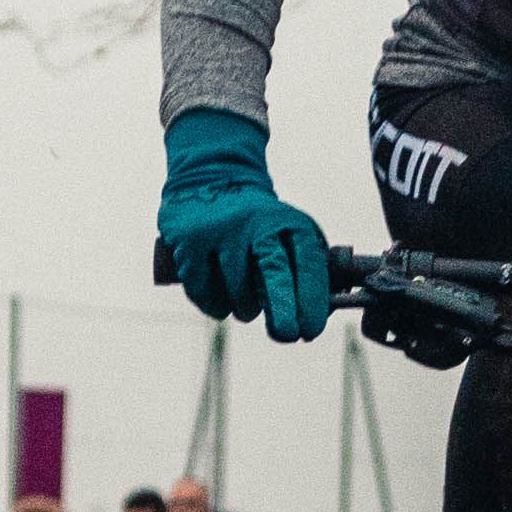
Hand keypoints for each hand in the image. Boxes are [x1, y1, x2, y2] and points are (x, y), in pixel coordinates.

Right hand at [153, 108, 333, 345]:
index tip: (311, 330)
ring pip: (236, 292)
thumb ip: (308, 268)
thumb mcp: (290, 232)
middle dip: (282, 309)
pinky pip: (204, 293)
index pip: (307, 262)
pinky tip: (220, 301)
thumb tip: (320, 316)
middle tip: (287, 335)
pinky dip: (214, 306)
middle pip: (273, 272)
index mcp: (289, 222)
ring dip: (244, 310)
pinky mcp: (190, 241)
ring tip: (246, 304)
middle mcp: (256, 223)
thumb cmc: (260, 223)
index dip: (311, 299)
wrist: (211, 177)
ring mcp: (221, 230)